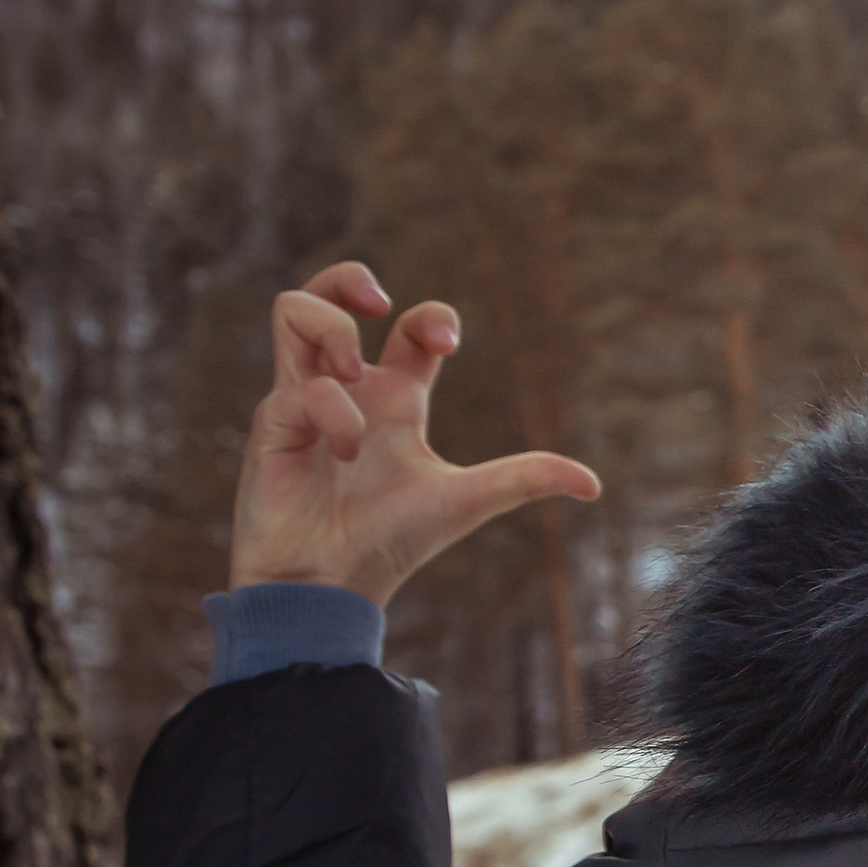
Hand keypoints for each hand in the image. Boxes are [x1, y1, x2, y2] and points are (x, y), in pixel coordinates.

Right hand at [229, 261, 600, 604]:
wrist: (328, 589)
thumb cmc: (389, 544)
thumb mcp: (466, 501)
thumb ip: (523, 479)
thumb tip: (593, 484)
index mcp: (395, 400)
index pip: (410, 331)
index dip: (429, 317)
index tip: (448, 343)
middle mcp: (349, 390)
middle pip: (330, 295)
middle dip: (350, 277)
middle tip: (380, 303)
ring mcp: (304, 400)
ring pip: (293, 313)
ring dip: (329, 325)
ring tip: (354, 368)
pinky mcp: (273, 421)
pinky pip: (299, 386)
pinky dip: (331, 409)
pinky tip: (346, 451)